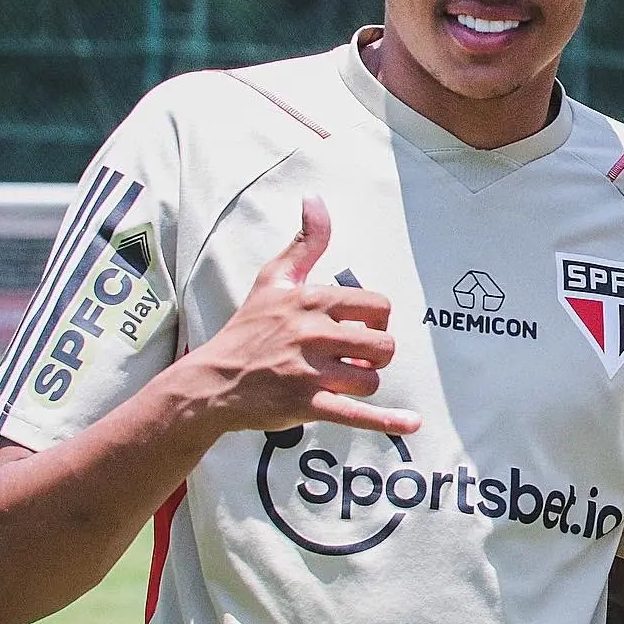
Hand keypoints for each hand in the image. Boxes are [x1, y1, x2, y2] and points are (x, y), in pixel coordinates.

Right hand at [178, 196, 417, 439]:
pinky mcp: (307, 404)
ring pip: (371, 378)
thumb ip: (305, 242)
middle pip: (383, 344)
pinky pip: (357, 414)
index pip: (378, 307)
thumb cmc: (248, 329)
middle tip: (356, 358)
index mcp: (312, 302)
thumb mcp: (274, 279)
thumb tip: (315, 199)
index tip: (360, 328)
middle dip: (377, 354)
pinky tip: (412, 423)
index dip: (377, 321)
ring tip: (344, 380)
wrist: (211, 381)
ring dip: (365, 382)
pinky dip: (387, 421)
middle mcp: (313, 334)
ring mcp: (310, 371)